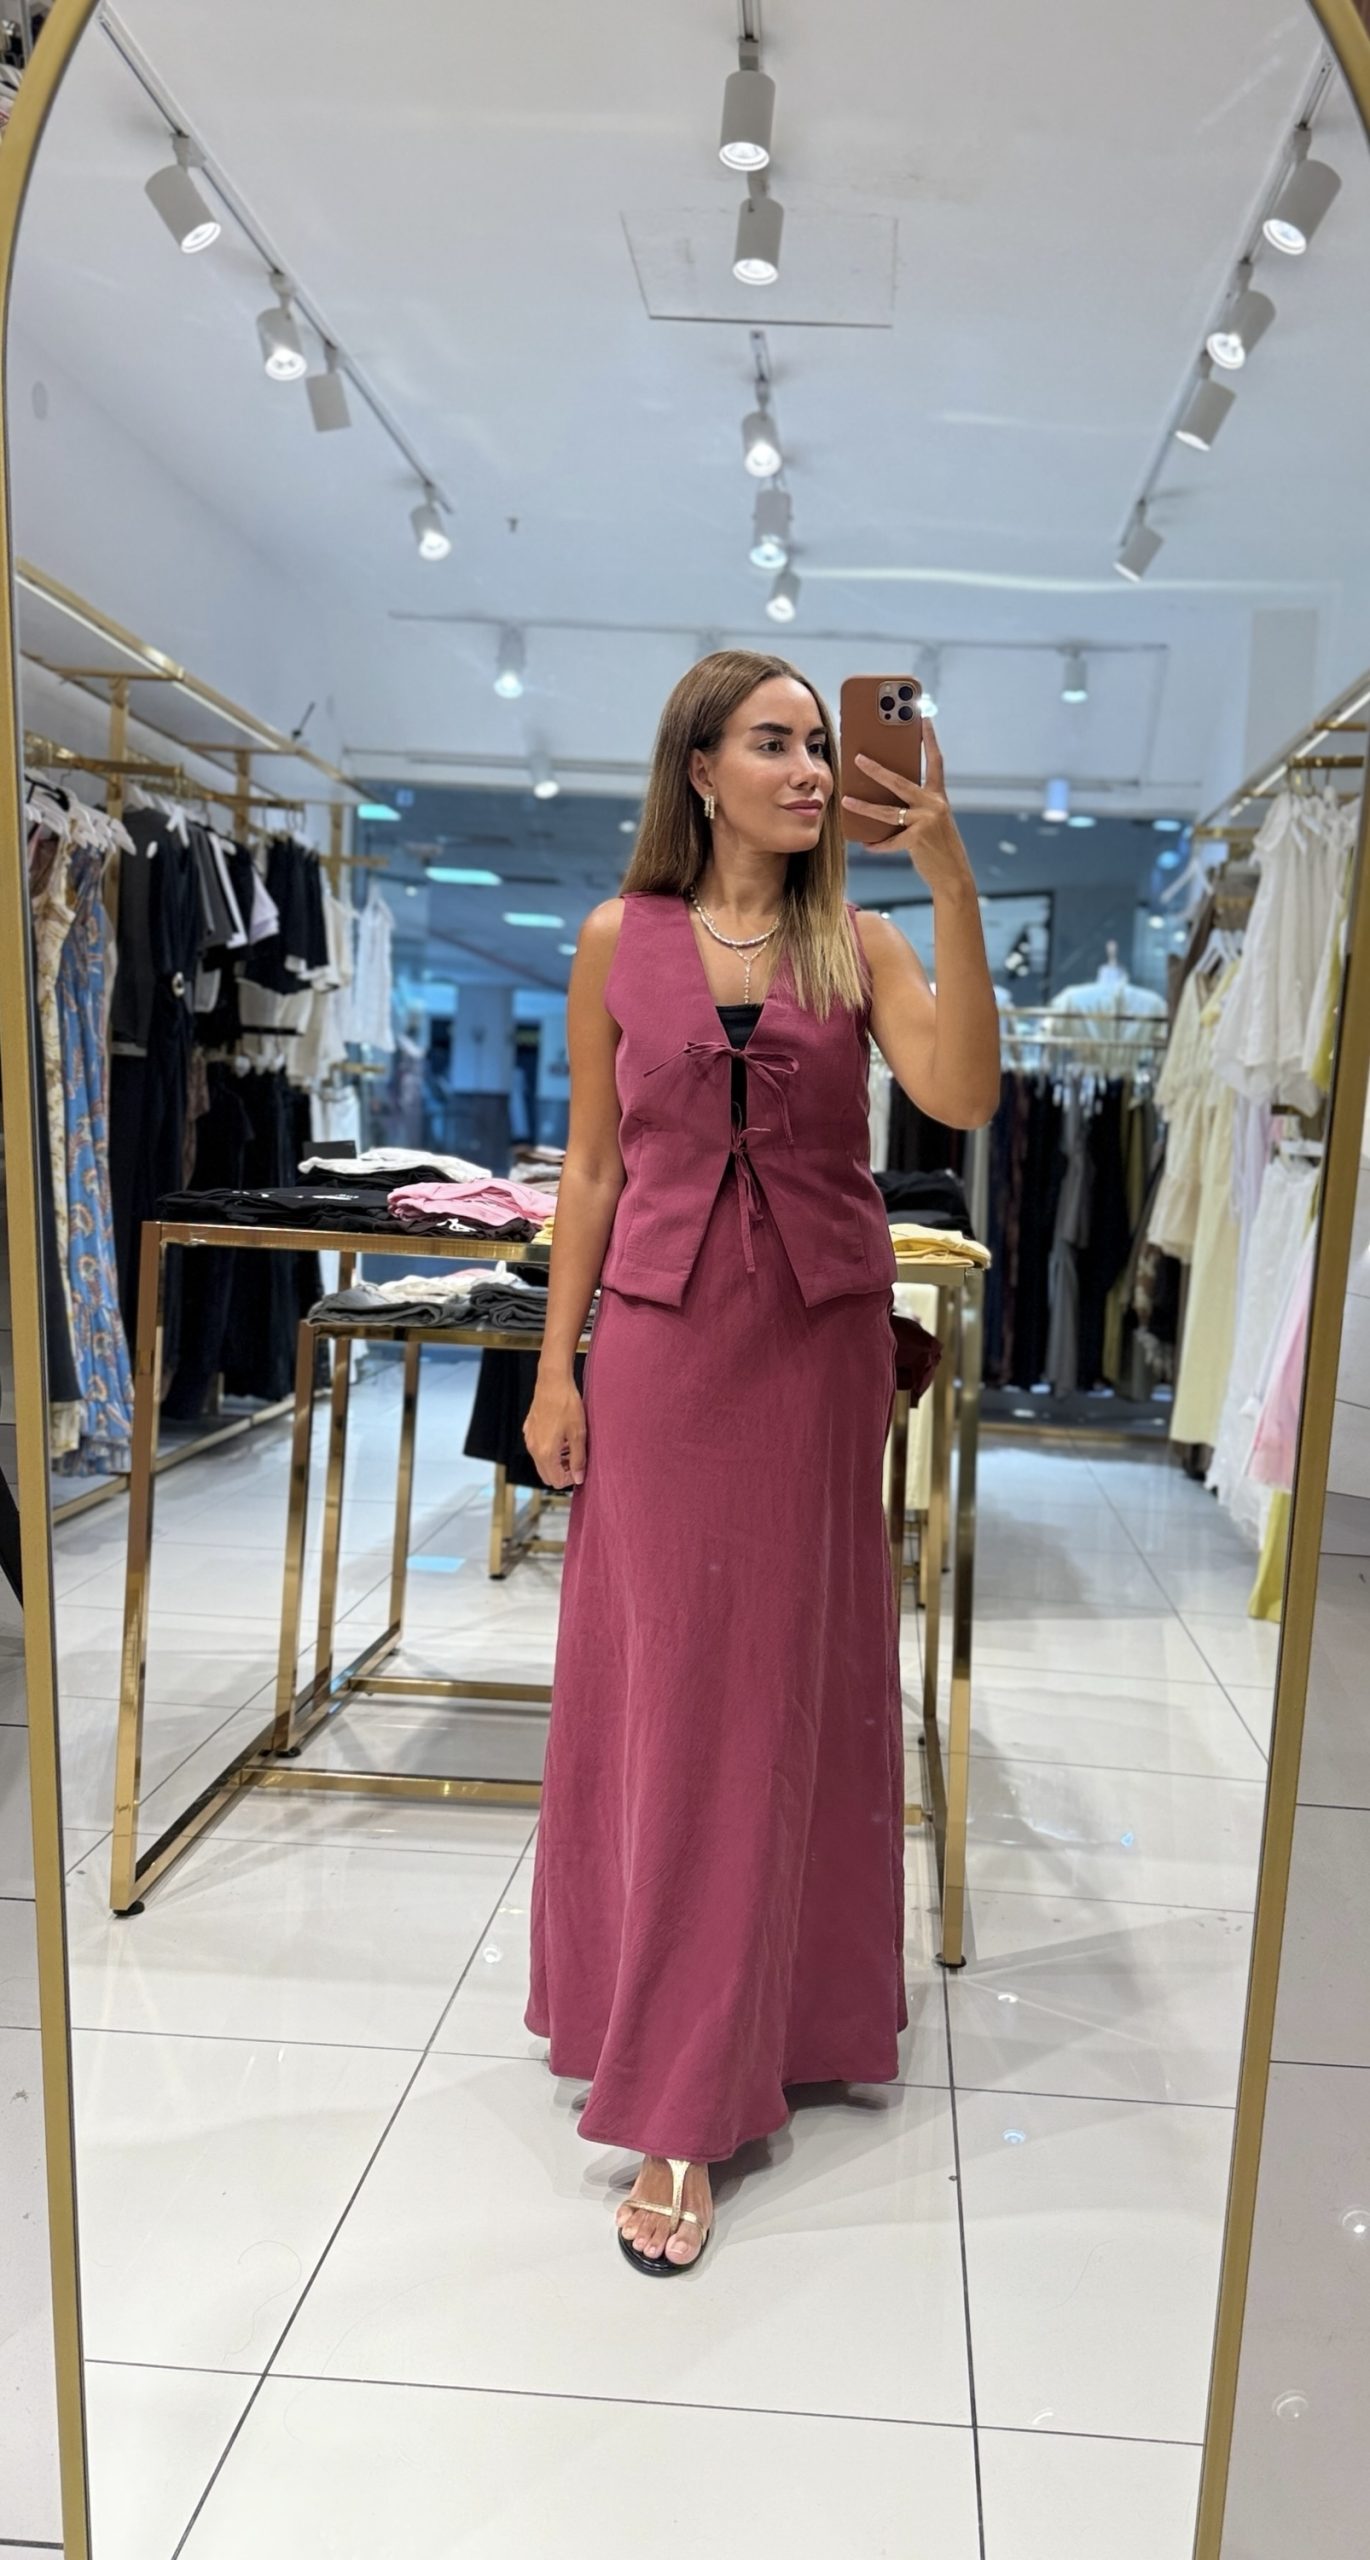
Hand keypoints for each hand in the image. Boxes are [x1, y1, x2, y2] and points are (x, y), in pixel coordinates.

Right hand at [524, 1379, 587, 1488]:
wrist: (553, 1382)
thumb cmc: (567, 1405)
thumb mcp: (578, 1434)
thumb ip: (578, 1459)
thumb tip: (579, 1479)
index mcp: (546, 1453)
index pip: (557, 1481)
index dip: (571, 1478)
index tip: (580, 1467)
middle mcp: (534, 1449)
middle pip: (546, 1476)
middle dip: (562, 1473)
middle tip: (576, 1459)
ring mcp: (529, 1439)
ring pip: (541, 1463)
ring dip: (555, 1462)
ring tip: (570, 1447)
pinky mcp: (529, 1430)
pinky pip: (537, 1449)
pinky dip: (548, 1450)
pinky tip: (560, 1437)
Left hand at [841, 721, 973, 896]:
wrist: (954, 875)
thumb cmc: (939, 846)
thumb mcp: (933, 821)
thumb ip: (916, 807)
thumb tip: (885, 798)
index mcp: (939, 796)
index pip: (935, 761)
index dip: (929, 739)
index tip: (922, 718)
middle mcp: (934, 805)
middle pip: (899, 782)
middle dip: (876, 770)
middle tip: (858, 758)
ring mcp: (926, 822)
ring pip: (887, 811)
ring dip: (864, 807)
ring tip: (846, 801)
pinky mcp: (918, 840)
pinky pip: (890, 841)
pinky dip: (878, 845)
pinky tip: (867, 845)